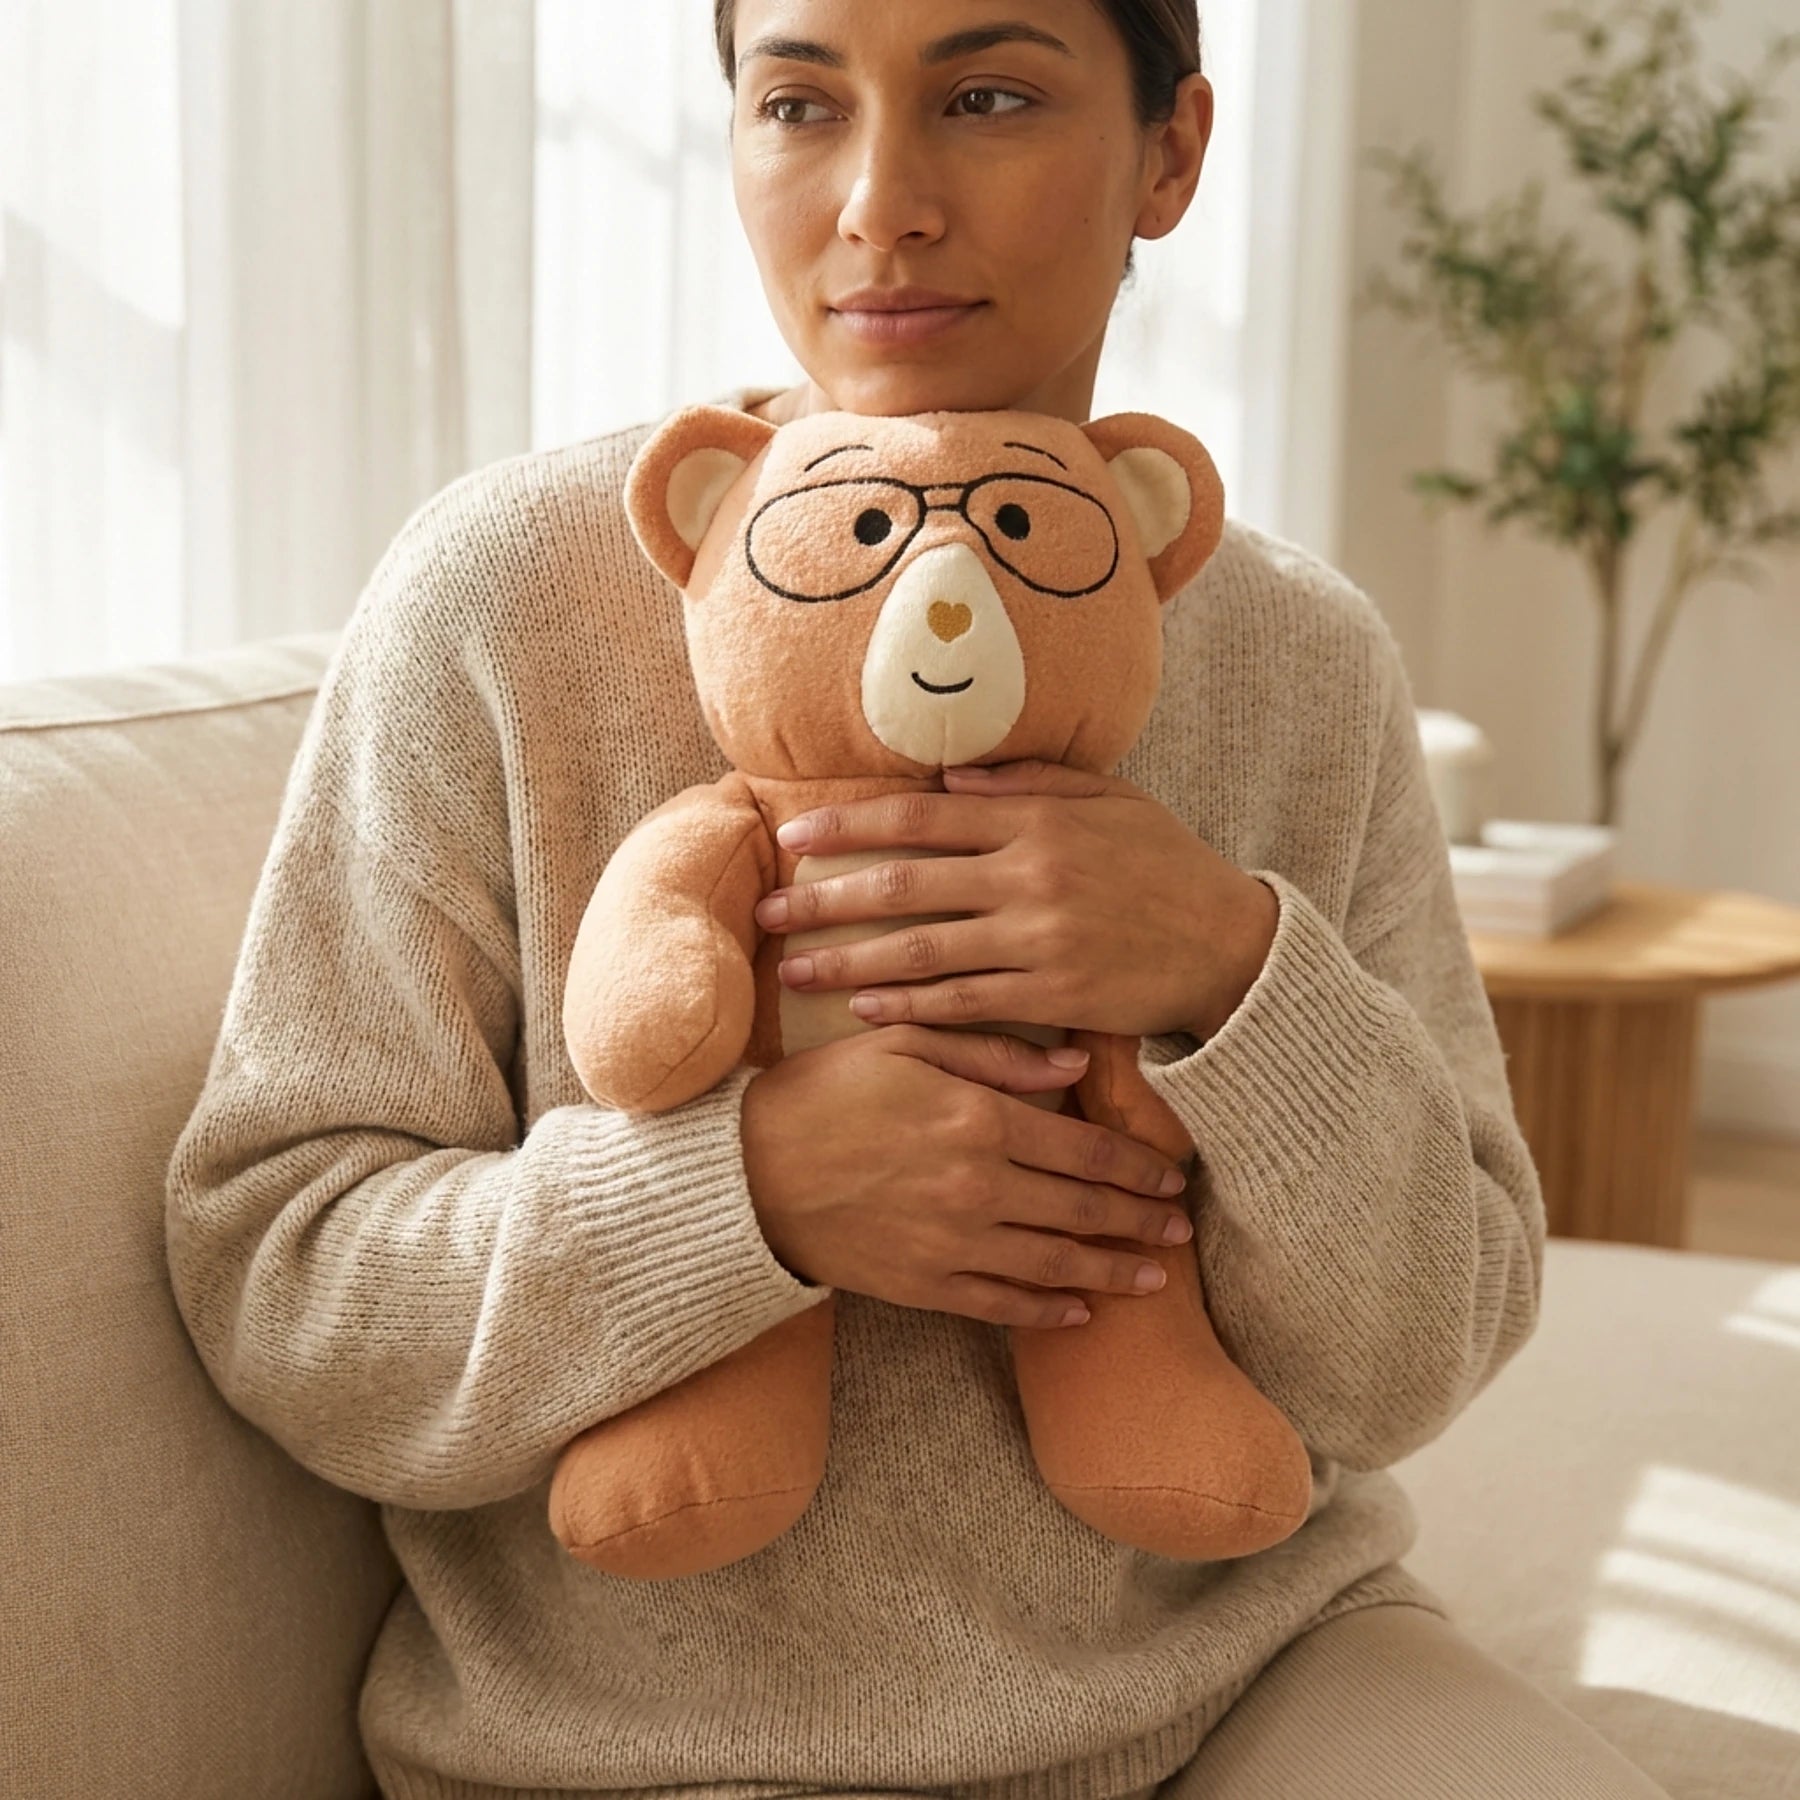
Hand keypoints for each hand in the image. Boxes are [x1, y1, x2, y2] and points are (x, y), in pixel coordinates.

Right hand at [739, 1026, 1195, 1329]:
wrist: (746, 1173)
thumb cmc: (823, 1092)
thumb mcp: (904, 1043)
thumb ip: (994, 1053)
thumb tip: (1075, 1064)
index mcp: (978, 1120)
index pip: (1084, 1150)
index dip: (1137, 1166)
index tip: (1172, 1176)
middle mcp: (977, 1189)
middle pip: (1083, 1212)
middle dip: (1140, 1223)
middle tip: (1182, 1232)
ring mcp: (952, 1246)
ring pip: (1055, 1266)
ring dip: (1111, 1274)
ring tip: (1152, 1279)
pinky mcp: (921, 1287)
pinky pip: (1001, 1306)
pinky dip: (1046, 1312)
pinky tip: (1078, 1313)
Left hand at [753, 759, 1278, 1041]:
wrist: (1230, 944)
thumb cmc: (1165, 864)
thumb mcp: (1110, 799)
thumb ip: (1031, 782)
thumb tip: (947, 779)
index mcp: (1036, 820)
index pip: (921, 817)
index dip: (850, 825)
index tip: (794, 835)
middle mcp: (1030, 874)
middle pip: (904, 885)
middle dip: (825, 897)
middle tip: (765, 909)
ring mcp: (1041, 939)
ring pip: (922, 951)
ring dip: (849, 961)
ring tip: (793, 969)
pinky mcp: (1055, 995)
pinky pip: (966, 1004)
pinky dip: (912, 1007)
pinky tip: (865, 1010)